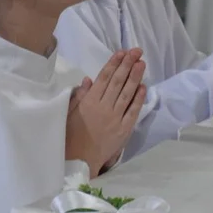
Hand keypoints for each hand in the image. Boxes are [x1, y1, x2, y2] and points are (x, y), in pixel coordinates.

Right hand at [65, 48, 146, 175]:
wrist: (78, 161)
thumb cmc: (71, 137)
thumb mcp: (69, 114)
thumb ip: (79, 97)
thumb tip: (88, 79)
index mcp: (89, 103)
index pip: (103, 79)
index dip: (113, 64)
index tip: (122, 52)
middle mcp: (103, 107)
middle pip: (117, 82)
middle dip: (127, 65)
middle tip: (136, 51)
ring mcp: (115, 118)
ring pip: (126, 94)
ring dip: (135, 77)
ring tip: (142, 63)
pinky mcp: (124, 129)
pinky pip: (133, 111)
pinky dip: (138, 99)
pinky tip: (143, 86)